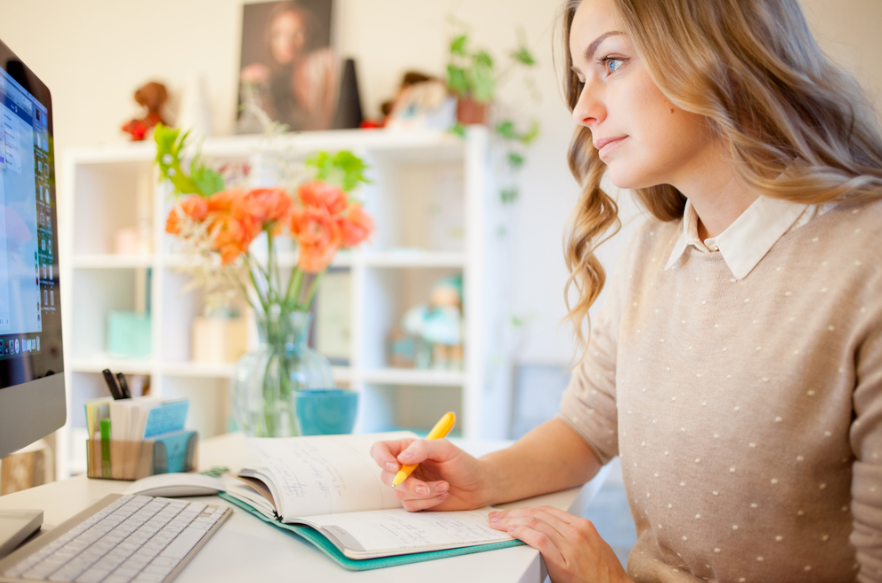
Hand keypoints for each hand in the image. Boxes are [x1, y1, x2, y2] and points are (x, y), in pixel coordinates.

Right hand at [369, 437, 488, 511]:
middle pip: (386, 476)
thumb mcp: (446, 449)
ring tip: (444, 486)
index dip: (381, 458)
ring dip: (424, 492)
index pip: (380, 450)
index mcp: (407, 448)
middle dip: (407, 484)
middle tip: (426, 487)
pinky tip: (443, 494)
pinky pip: (411, 505)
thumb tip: (402, 457)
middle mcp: (404, 467)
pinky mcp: (416, 501)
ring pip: (400, 493)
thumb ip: (424, 447)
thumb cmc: (463, 463)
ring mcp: (409, 485)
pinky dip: (428, 501)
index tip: (395, 466)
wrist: (478, 485)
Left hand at [489, 506, 631, 582]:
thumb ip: (573, 536)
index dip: (525, 510)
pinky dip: (523, 533)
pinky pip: (540, 541)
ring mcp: (572, 546)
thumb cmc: (605, 574)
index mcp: (583, 526)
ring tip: (497, 524)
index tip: (511, 513)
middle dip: (514, 514)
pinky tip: (512, 532)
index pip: (547, 511)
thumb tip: (550, 532)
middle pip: (538, 515)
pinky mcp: (565, 563)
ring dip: (512, 522)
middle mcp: (577, 531)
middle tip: (496, 517)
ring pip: (536, 524)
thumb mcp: (593, 547)